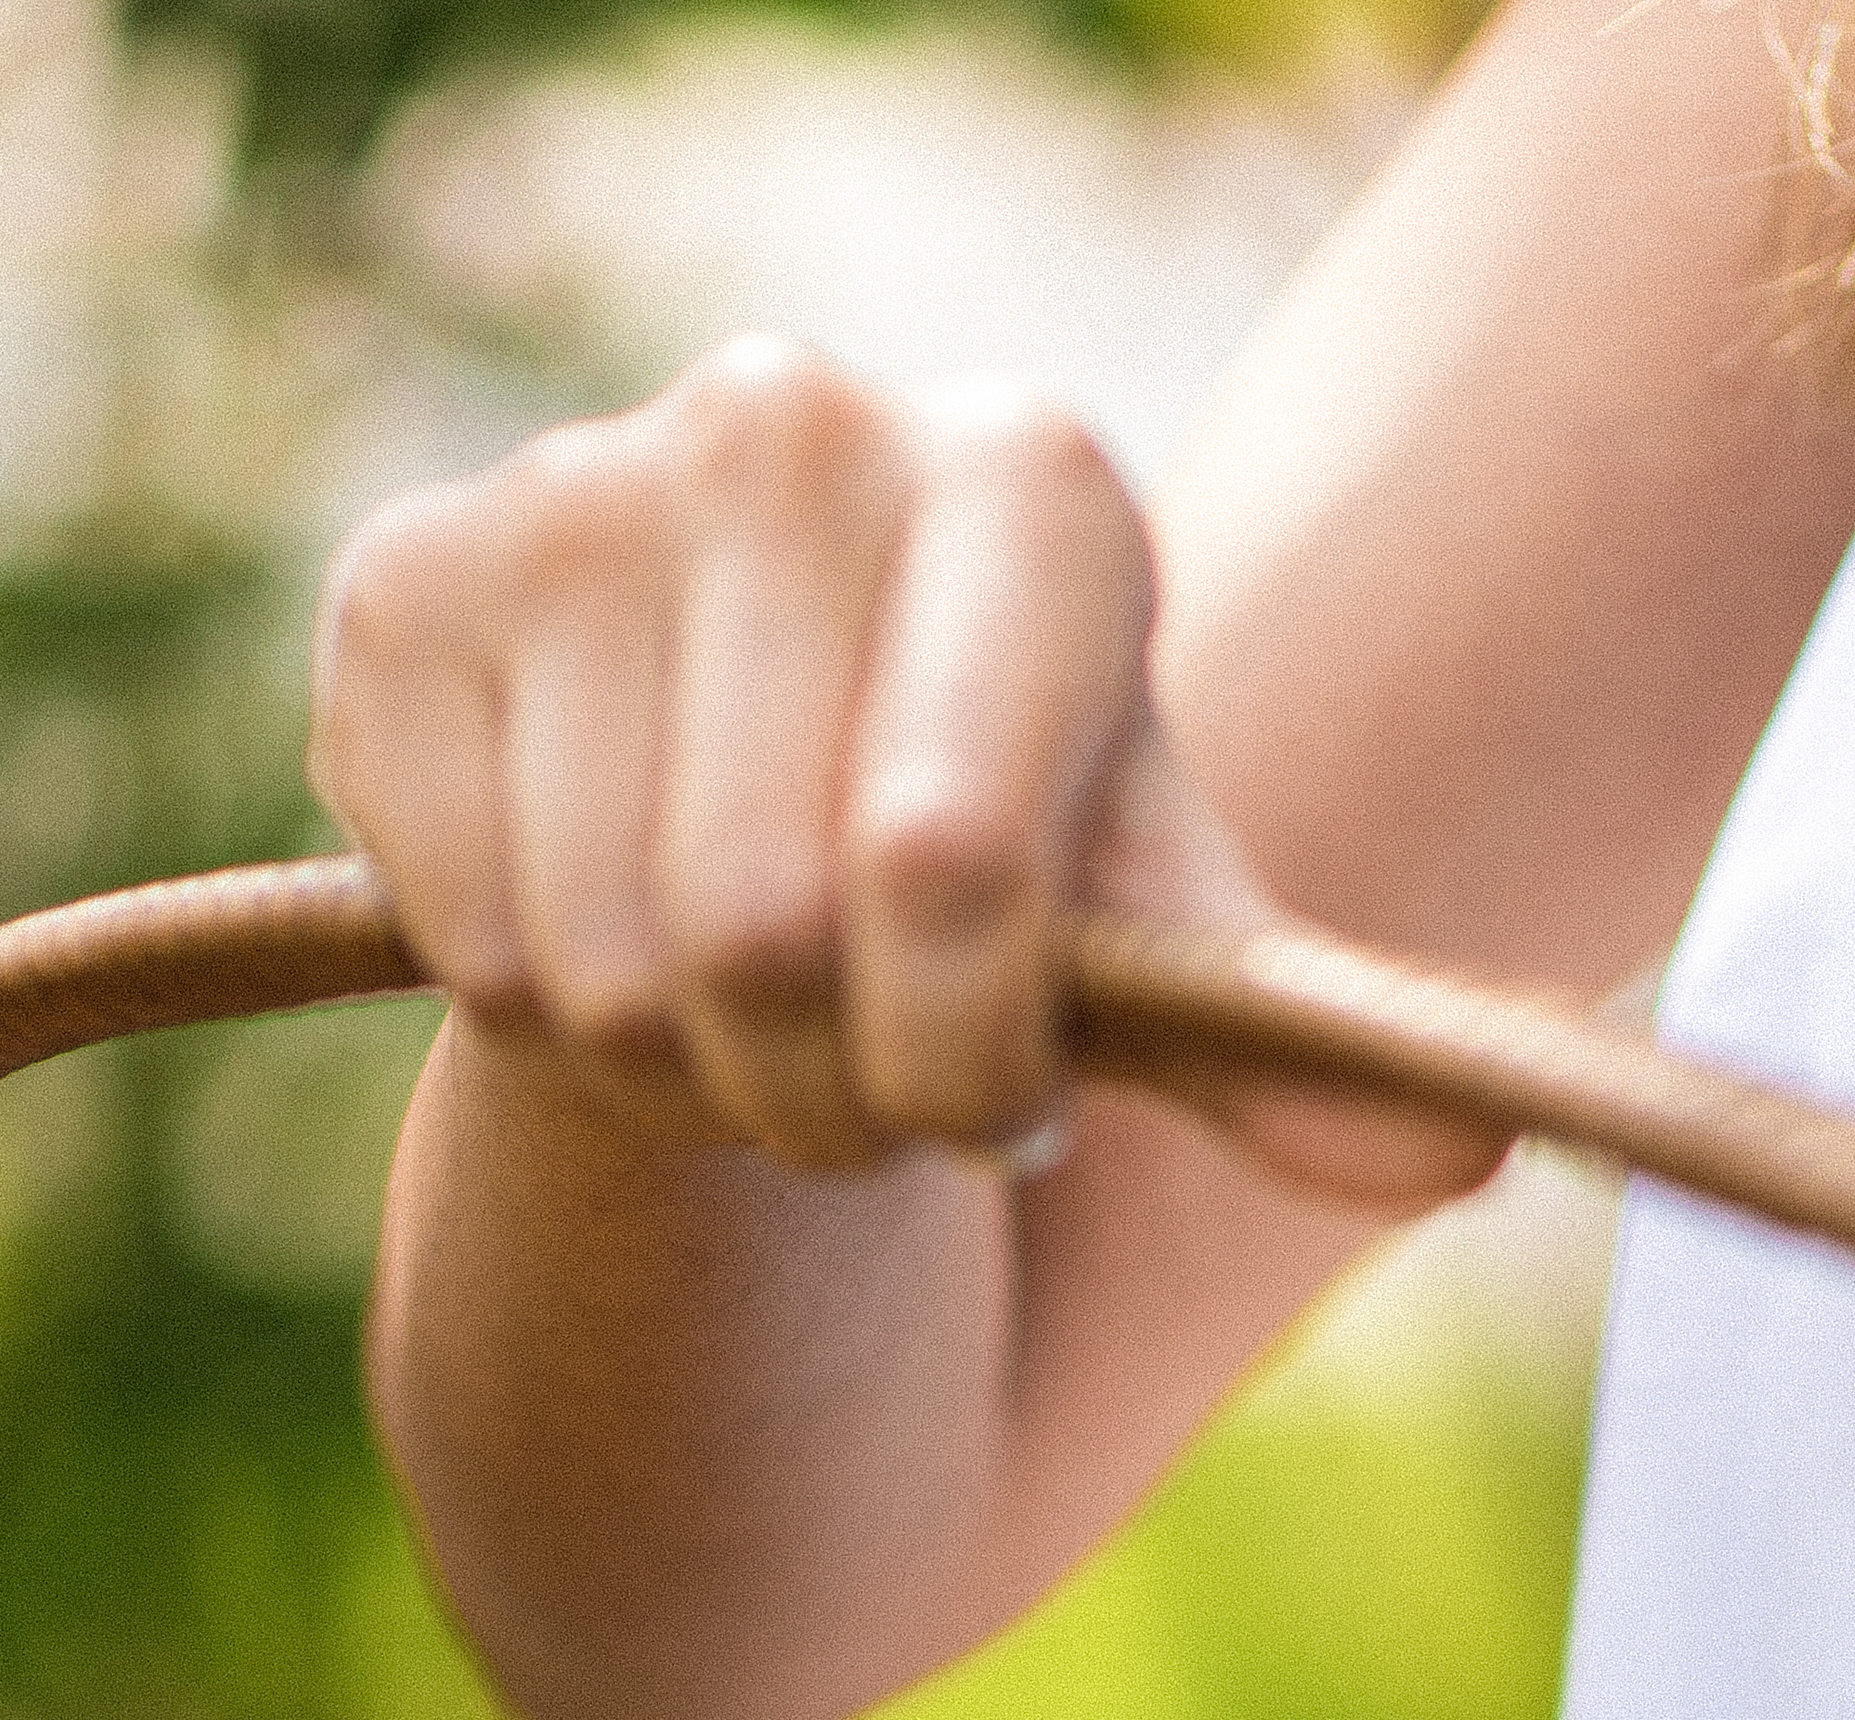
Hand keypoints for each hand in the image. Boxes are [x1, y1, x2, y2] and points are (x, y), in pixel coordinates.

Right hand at [311, 341, 1491, 1203]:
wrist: (771, 808)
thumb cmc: (1004, 876)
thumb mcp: (1158, 948)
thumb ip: (1290, 1053)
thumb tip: (1449, 1159)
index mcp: (1029, 481)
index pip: (949, 866)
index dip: (963, 1067)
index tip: (997, 1104)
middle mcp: (795, 425)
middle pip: (763, 942)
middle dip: (824, 1095)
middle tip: (856, 1077)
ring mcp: (577, 488)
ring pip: (602, 968)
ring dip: (682, 1078)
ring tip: (737, 1015)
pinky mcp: (404, 589)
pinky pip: (461, 928)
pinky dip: (532, 1010)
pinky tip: (598, 925)